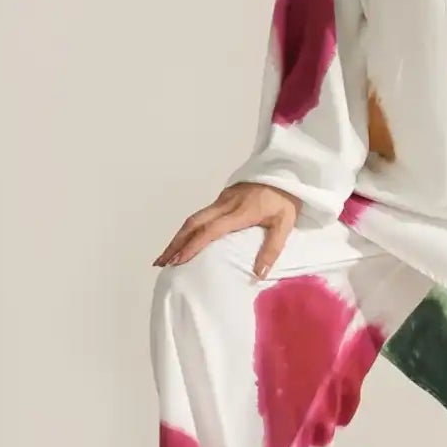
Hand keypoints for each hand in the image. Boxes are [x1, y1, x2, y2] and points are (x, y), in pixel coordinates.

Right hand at [153, 181, 300, 277]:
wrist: (285, 171)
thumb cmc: (284, 200)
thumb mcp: (284, 224)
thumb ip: (272, 249)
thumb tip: (259, 274)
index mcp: (240, 212)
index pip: (211, 229)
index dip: (194, 245)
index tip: (179, 261)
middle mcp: (225, 204)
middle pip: (193, 223)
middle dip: (175, 243)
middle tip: (161, 262)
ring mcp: (222, 200)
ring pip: (194, 218)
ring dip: (178, 237)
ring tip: (166, 256)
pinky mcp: (222, 198)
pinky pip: (200, 215)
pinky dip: (188, 230)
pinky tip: (183, 241)